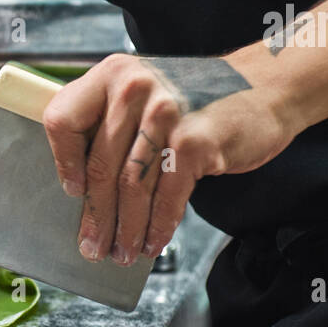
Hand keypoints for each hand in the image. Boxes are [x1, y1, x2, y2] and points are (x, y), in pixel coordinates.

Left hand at [41, 52, 297, 265]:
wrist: (266, 87)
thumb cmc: (199, 98)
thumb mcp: (146, 92)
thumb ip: (112, 122)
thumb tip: (82, 185)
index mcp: (112, 74)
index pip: (62, 119)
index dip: (63, 162)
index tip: (72, 190)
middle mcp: (134, 88)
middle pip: (99, 165)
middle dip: (96, 216)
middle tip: (92, 245)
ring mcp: (165, 113)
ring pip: (132, 186)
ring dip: (125, 229)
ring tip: (121, 252)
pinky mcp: (194, 141)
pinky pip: (167, 196)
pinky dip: (158, 226)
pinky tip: (152, 242)